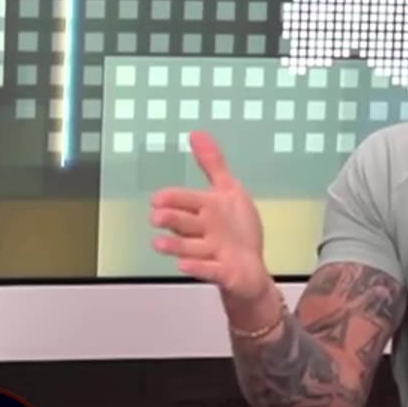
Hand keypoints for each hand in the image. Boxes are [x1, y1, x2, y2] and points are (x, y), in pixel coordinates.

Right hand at [149, 131, 272, 304]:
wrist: (250, 268)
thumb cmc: (236, 230)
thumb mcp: (229, 192)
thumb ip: (212, 164)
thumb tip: (196, 133)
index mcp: (206, 211)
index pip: (187, 201)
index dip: (174, 199)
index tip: (157, 198)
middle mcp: (204, 232)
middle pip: (185, 224)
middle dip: (172, 220)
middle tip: (157, 217)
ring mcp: (212, 254)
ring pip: (191, 248)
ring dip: (176, 246)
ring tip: (159, 244)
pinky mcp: (222, 273)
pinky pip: (209, 270)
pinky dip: (198, 268)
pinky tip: (184, 265)